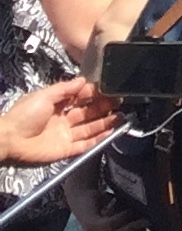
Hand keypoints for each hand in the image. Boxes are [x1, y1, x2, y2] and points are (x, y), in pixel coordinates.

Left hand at [0, 80, 115, 167]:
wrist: (9, 139)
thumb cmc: (23, 115)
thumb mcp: (44, 96)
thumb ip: (64, 88)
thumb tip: (83, 80)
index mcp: (57, 105)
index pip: (80, 97)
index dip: (94, 93)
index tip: (108, 89)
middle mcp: (63, 119)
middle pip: (88, 113)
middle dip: (104, 107)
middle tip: (119, 101)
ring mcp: (65, 135)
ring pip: (90, 128)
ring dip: (106, 122)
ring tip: (121, 116)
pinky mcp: (66, 150)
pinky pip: (86, 144)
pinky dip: (99, 139)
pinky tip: (110, 132)